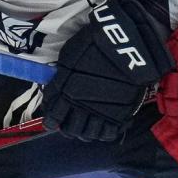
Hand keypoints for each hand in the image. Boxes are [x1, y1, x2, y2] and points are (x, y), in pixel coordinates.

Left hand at [43, 0, 174, 141]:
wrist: (124, 43)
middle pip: (70, 130)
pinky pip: (108, 133)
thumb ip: (61, 79)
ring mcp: (100, 112)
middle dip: (69, 128)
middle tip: (73, 123)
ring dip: (86, 132)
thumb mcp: (69, 57)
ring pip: (88, 135)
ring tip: (89, 125)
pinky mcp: (119, 114)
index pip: (53, 117)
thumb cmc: (93, 43)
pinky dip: (104, 132)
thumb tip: (56, 90)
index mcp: (64, 93)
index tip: (55, 120)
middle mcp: (79, 107)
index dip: (53, 120)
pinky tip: (105, 124)